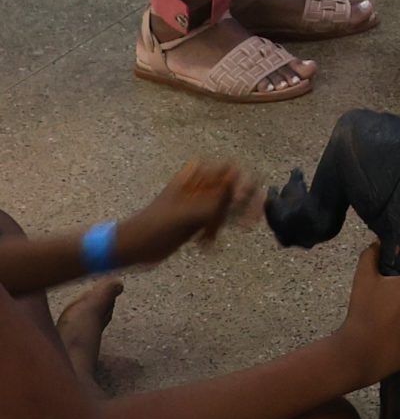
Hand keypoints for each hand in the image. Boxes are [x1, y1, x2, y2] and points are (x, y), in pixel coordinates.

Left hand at [115, 161, 262, 265]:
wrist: (130, 248)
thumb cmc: (153, 227)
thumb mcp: (187, 214)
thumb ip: (218, 202)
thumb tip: (245, 194)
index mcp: (195, 175)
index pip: (230, 170)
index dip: (243, 182)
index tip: (246, 200)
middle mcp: (200, 186)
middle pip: (233, 188)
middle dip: (241, 205)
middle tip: (250, 220)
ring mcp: (198, 204)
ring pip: (228, 207)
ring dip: (228, 222)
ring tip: (218, 236)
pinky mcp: (196, 222)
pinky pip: (218, 222)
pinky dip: (216, 233)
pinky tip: (207, 244)